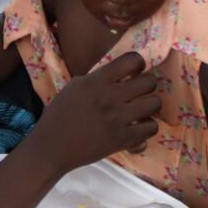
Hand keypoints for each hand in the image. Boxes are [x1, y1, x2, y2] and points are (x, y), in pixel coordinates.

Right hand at [37, 50, 162, 170]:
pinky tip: (138, 129)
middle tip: (140, 92)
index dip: (138, 63)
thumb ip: (98, 79)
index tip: (135, 71)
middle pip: (148, 82)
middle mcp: (109, 97)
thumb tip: (121, 74)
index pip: (131, 60)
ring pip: (154, 104)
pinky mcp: (122, 140)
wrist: (53, 147)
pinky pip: (151, 128)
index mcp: (96, 81)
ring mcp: (117, 119)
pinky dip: (147, 128)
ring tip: (141, 110)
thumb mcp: (75, 86)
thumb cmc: (60, 115)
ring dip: (150, 106)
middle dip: (147, 85)